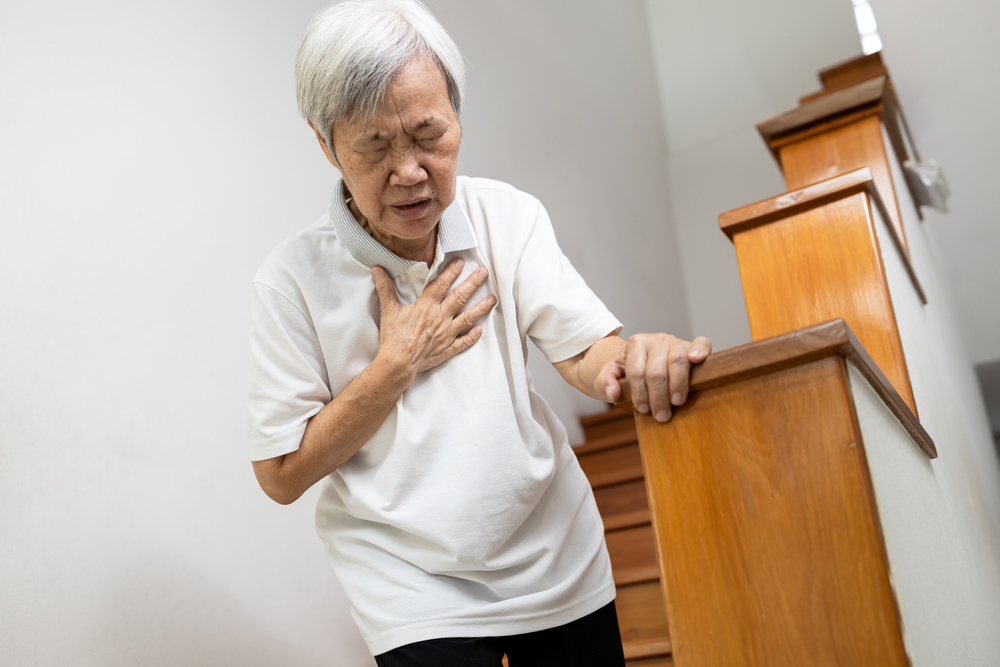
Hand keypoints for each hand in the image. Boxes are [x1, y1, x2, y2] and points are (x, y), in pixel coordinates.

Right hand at [372, 259, 495, 377]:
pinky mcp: (448, 349)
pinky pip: (464, 342)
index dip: (451, 272)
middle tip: (484, 273)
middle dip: (473, 283)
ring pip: (467, 318)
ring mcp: (446, 334)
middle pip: (460, 297)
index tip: (461, 262)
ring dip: (481, 308)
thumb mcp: (388, 310)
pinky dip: (473, 336)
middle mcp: (440, 318)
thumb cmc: (393, 337)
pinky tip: (480, 330)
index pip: (441, 285)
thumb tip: (377, 270)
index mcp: (426, 307)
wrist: (398, 363)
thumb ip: (385, 289)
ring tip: (492, 299)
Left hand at [595, 333, 711, 422]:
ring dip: (677, 385)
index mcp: (636, 343)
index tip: (642, 409)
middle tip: (661, 415)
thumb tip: (613, 393)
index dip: (639, 394)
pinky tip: (697, 359)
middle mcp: (657, 339)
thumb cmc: (626, 371)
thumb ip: (605, 382)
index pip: (637, 372)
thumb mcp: (610, 375)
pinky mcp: (692, 345)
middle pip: (657, 371)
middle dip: (658, 396)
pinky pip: (701, 343)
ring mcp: (676, 341)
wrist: (641, 361)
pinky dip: (700, 350)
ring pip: (678, 361)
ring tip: (676, 402)